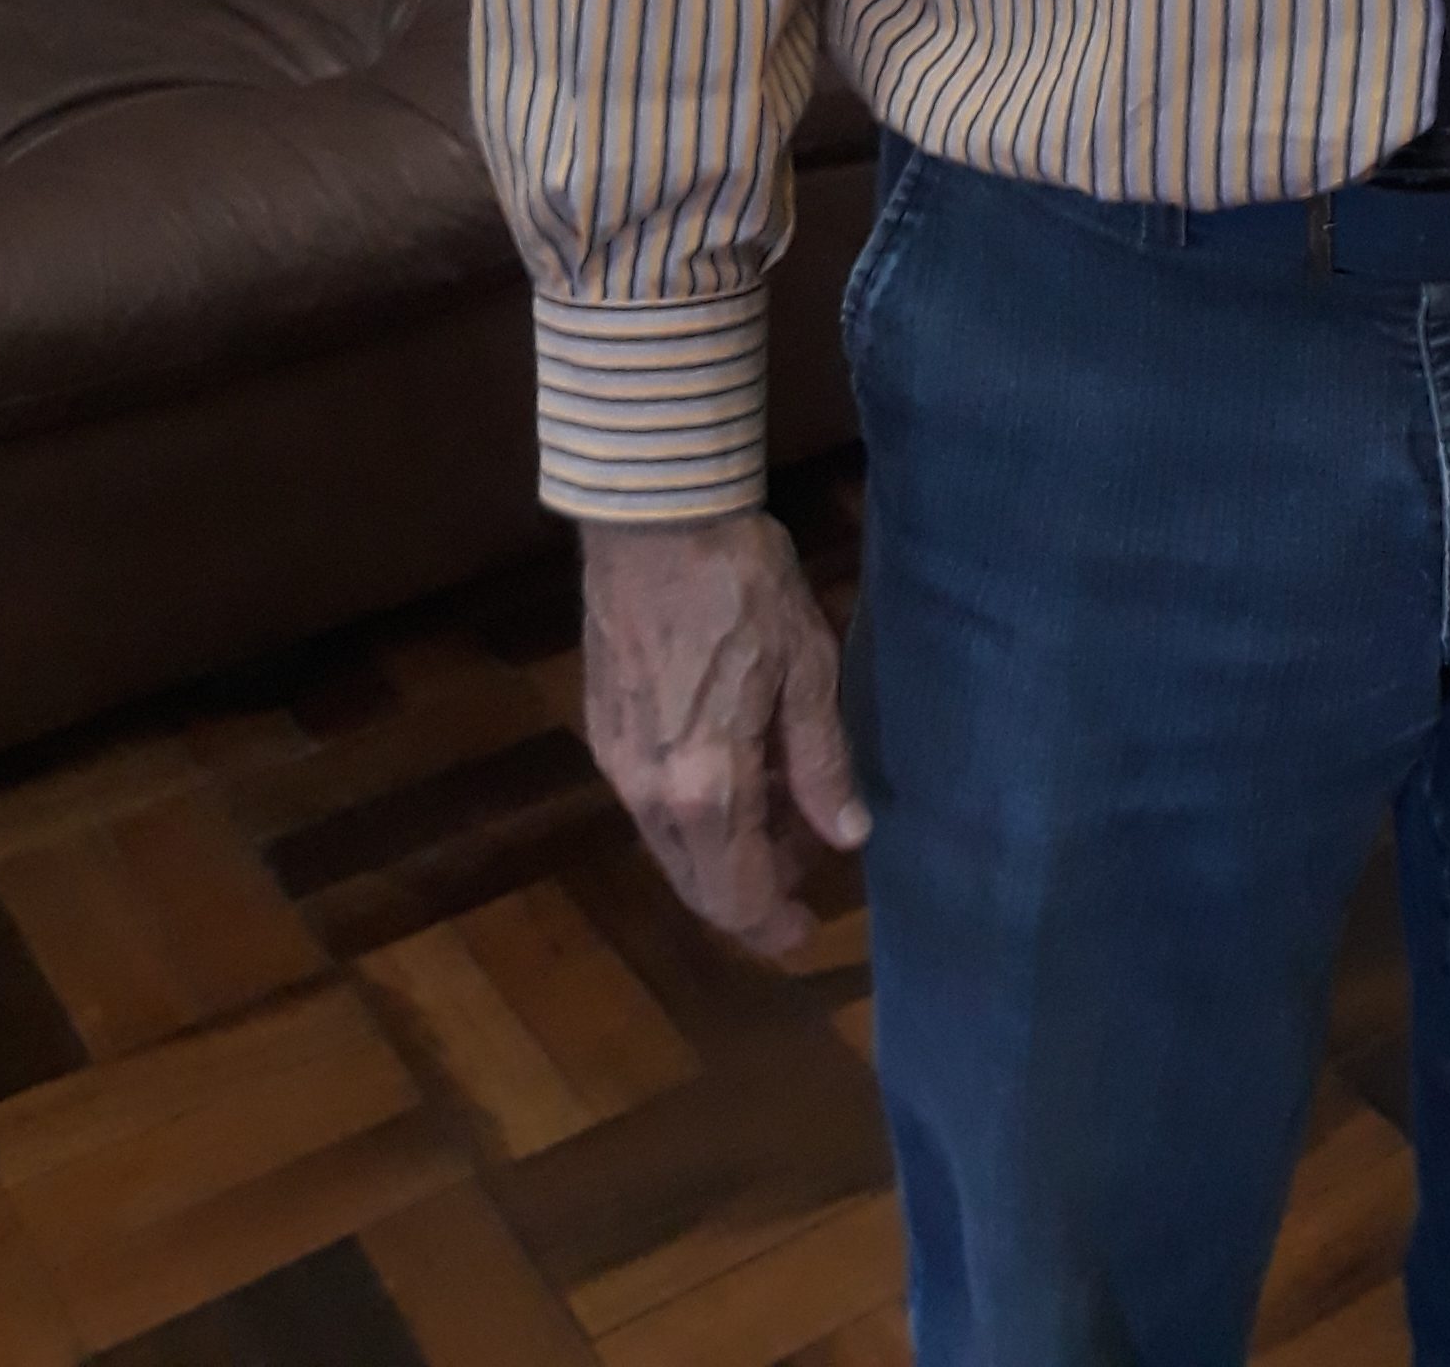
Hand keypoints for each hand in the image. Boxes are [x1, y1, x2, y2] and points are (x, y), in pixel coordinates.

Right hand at [578, 509, 867, 959]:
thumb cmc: (745, 587)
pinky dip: (693, 814)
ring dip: (722, 852)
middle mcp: (650, 794)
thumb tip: (846, 837)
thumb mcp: (808, 669)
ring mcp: (617, 764)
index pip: (736, 894)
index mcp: (706, 788)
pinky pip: (650, 805)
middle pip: (697, 882)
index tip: (806, 928)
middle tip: (804, 871)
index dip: (772, 923)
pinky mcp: (603, 732)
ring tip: (781, 816)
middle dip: (749, 893)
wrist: (656, 521)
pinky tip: (733, 776)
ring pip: (670, 846)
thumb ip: (822, 763)